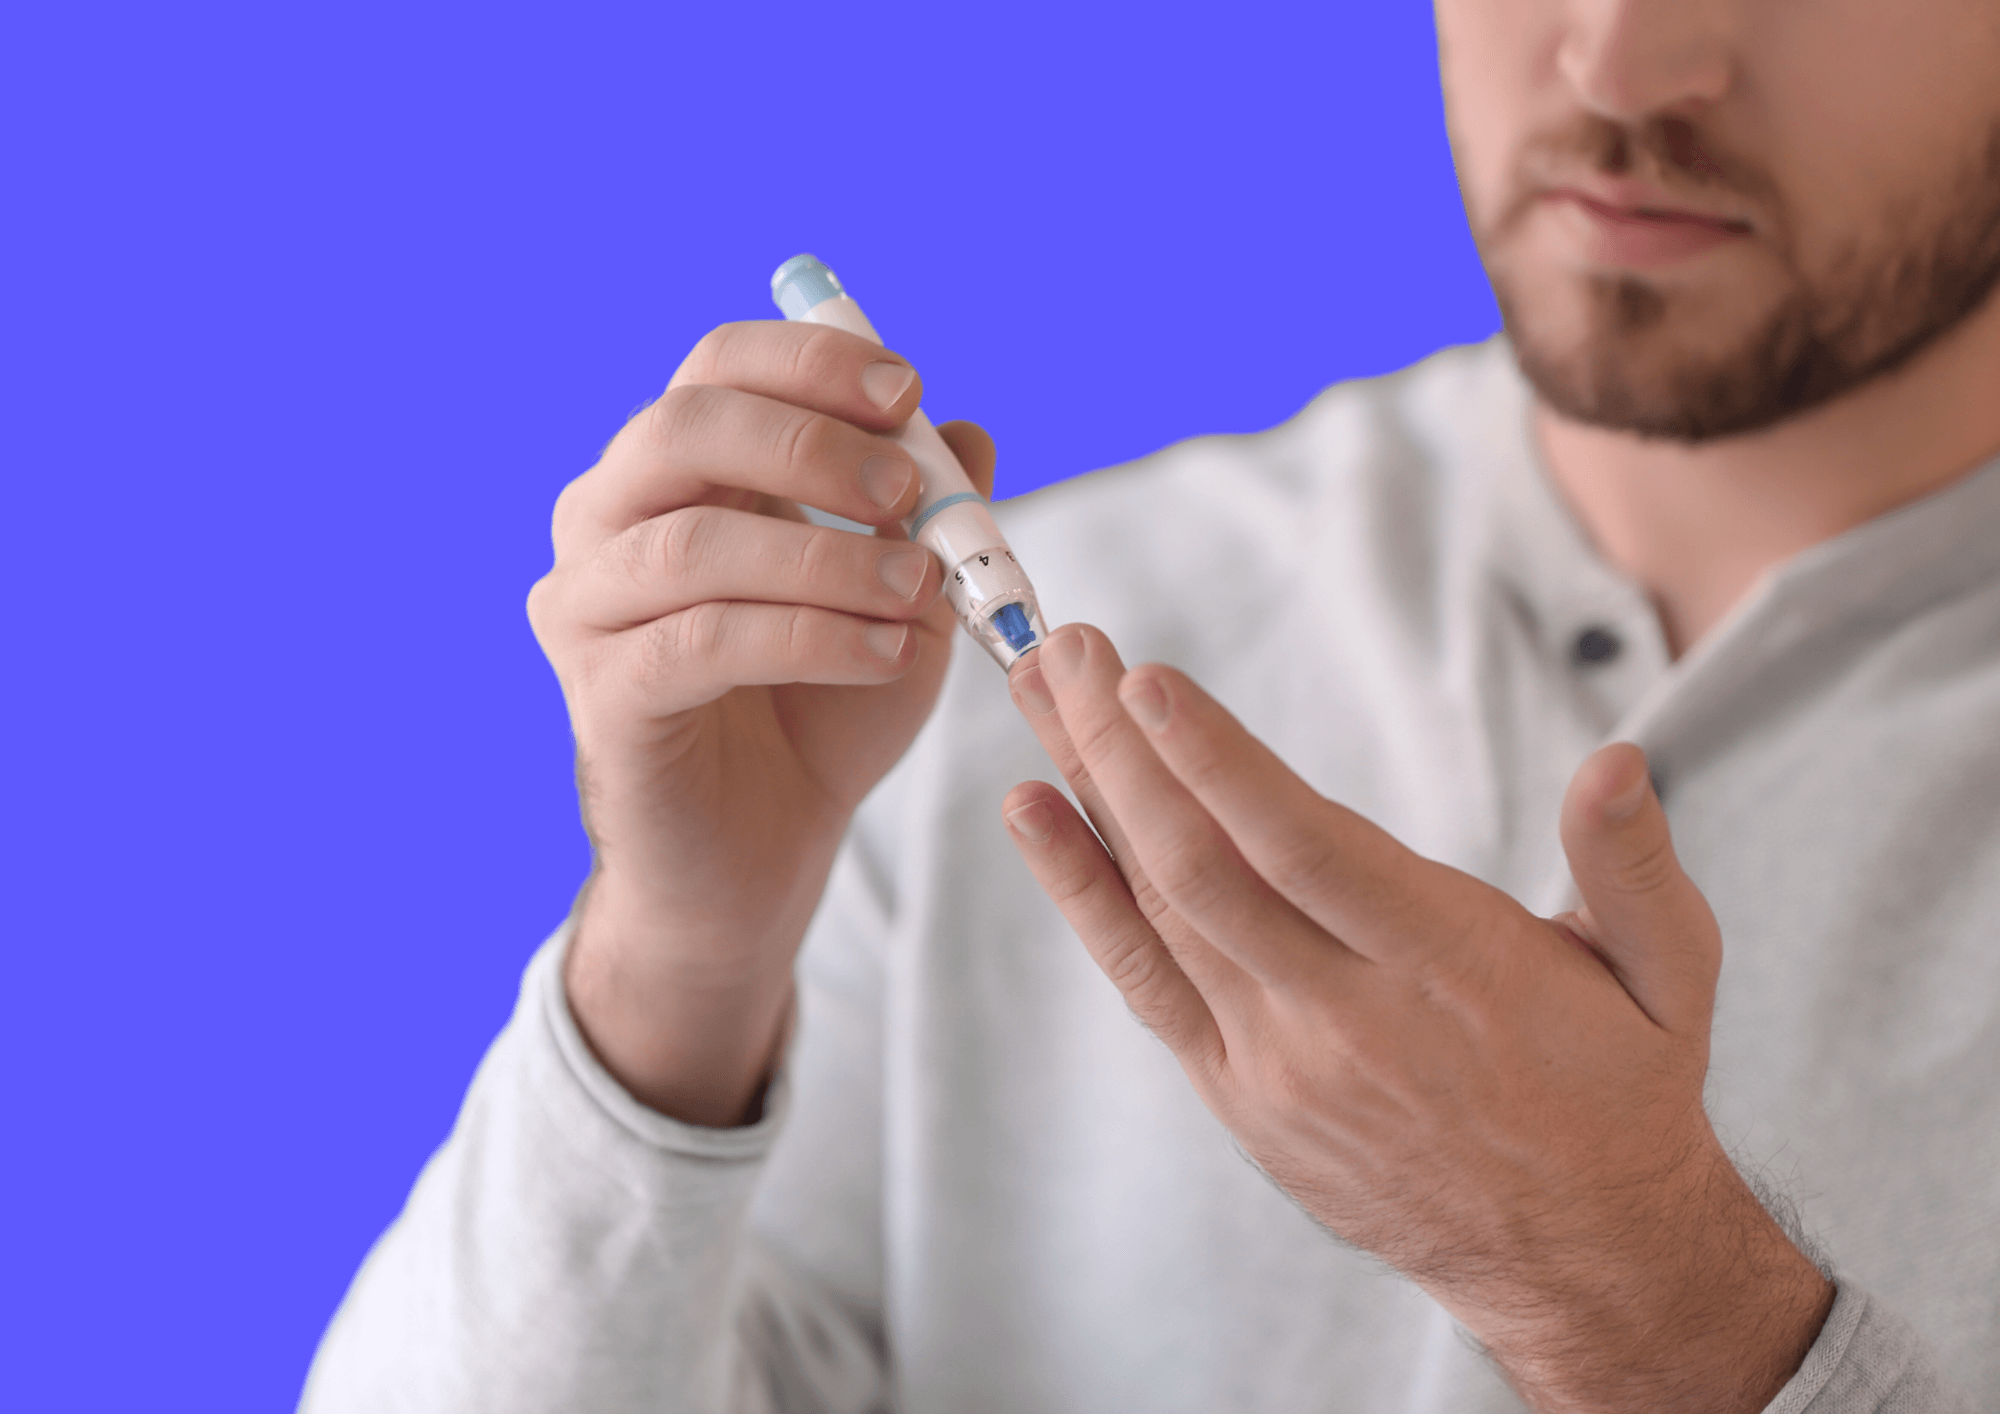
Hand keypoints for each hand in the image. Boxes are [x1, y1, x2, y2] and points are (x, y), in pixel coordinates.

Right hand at [527, 320, 993, 1124]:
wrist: (760, 852)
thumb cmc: (822, 710)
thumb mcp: (898, 600)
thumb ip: (925, 517)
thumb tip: (970, 435)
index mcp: (673, 472)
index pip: (716, 367)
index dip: (810, 362)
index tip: (908, 391)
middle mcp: (606, 521)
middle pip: (684, 429)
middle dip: (812, 447)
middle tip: (910, 493)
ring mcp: (587, 607)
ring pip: (695, 544)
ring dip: (827, 558)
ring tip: (920, 592)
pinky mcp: (602, 695)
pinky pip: (702, 641)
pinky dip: (809, 638)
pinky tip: (885, 655)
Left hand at [1001, 624, 1832, 1413]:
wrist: (1575, 1259)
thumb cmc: (1621, 1093)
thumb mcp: (1671, 978)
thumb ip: (1636, 868)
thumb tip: (1616, 763)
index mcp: (1448, 968)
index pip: (1307, 851)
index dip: (1218, 764)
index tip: (1143, 680)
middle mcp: (1345, 1016)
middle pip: (1203, 868)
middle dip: (1121, 749)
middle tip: (1063, 647)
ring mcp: (1279, 1062)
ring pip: (1161, 911)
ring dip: (1092, 793)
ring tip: (1037, 692)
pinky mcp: (1241, 1094)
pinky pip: (1147, 981)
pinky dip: (1083, 895)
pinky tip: (1035, 816)